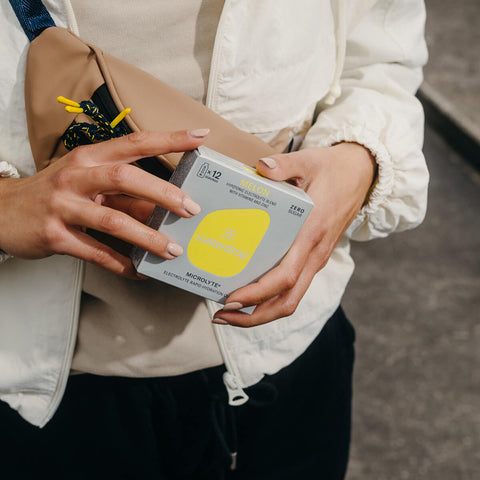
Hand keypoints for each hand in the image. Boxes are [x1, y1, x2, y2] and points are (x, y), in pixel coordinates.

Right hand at [0, 129, 208, 277]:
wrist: (4, 210)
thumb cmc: (59, 193)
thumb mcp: (89, 183)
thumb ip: (125, 194)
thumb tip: (168, 208)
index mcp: (90, 157)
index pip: (135, 142)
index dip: (168, 138)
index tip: (199, 135)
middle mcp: (77, 176)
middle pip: (125, 178)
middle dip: (163, 194)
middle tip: (191, 209)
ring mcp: (63, 206)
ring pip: (113, 221)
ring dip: (147, 237)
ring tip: (172, 250)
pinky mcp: (54, 236)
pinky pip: (96, 253)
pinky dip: (122, 265)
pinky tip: (140, 271)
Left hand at [213, 142, 375, 325]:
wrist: (362, 174)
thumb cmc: (333, 169)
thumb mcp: (309, 160)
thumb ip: (285, 165)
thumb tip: (261, 167)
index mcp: (311, 233)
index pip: (285, 276)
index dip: (258, 293)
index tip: (232, 300)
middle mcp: (315, 254)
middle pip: (287, 301)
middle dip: (254, 316)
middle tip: (221, 316)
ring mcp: (316, 259)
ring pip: (291, 299)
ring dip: (261, 312)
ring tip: (229, 312)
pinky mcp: (314, 258)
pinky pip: (293, 288)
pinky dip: (270, 299)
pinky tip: (249, 294)